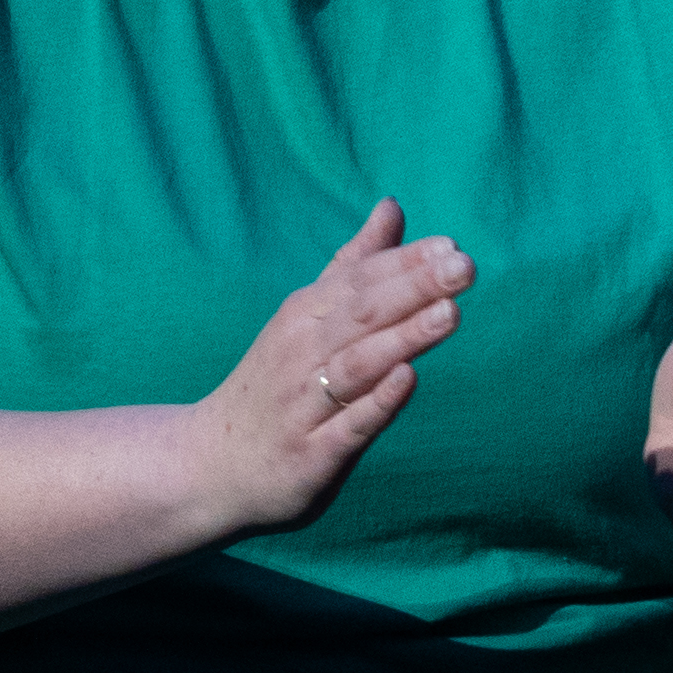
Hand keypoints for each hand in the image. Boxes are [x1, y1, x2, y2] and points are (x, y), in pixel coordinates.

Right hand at [192, 202, 469, 538]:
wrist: (208, 465)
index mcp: (305, 315)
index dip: (406, 263)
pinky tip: (408, 379)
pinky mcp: (311, 455)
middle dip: (414, 289)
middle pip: (363, 316)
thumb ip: (354, 265)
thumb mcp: (307, 316)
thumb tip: (393, 207)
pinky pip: (348, 426)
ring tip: (449, 313)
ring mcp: (305, 406)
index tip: (452, 246)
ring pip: (358, 366)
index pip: (360, 281)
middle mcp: (302, 355)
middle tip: (464, 266)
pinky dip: (377, 404)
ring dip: (404, 338)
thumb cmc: (277, 382)